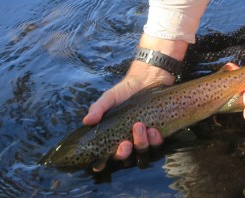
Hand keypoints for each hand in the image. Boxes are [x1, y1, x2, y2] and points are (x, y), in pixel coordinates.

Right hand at [83, 34, 186, 171]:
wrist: (148, 79)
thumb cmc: (125, 90)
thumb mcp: (109, 98)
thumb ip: (98, 108)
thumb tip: (86, 121)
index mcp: (113, 137)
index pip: (105, 156)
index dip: (102, 163)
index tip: (100, 164)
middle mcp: (128, 142)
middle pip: (125, 159)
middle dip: (123, 154)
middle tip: (125, 143)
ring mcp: (143, 139)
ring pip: (142, 154)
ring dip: (141, 145)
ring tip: (140, 127)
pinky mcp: (158, 134)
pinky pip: (157, 145)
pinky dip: (155, 140)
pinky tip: (154, 130)